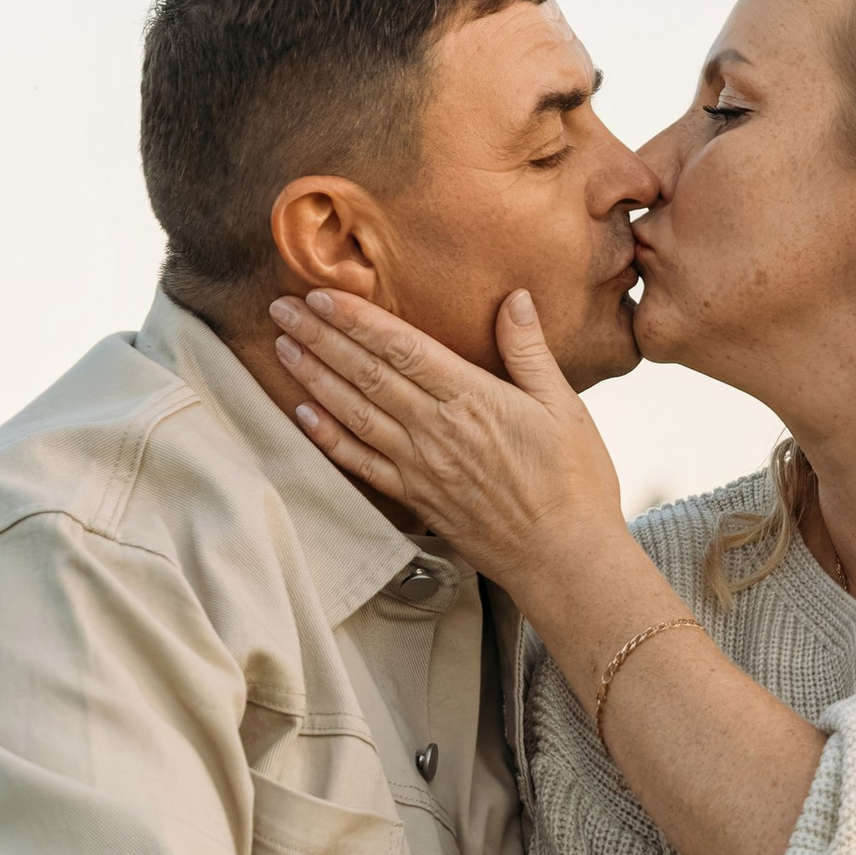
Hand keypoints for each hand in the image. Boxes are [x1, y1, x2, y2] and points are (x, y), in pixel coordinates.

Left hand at [268, 287, 624, 594]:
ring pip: (354, 413)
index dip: (358, 319)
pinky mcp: (416, 497)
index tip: (323, 295)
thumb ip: (530, 351)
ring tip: (282, 347)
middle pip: (367, 374)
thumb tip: (514, 298)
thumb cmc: (574, 482)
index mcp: (473, 400)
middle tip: (282, 308)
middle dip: (321, 338)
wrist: (564, 559)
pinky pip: (361, 464)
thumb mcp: (565, 407)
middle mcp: (436, 431)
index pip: (403, 349)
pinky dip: (328, 438)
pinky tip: (303, 414)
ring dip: (314, 378)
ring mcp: (420, 467)